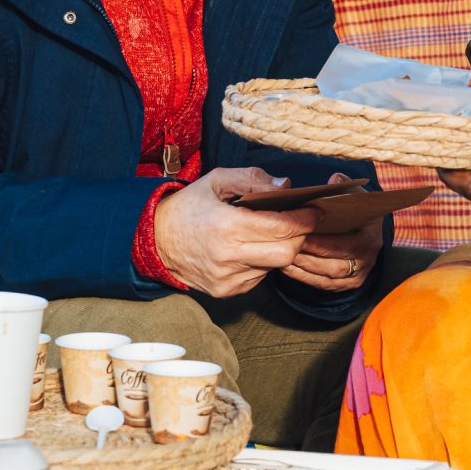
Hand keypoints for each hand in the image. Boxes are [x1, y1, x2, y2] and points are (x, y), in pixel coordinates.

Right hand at [152, 167, 316, 297]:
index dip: (305, 219)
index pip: (282, 227)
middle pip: (286, 253)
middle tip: (302, 222)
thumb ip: (253, 178)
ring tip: (272, 232)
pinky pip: (259, 277)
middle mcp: (227, 256)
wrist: (154, 240)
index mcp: (226, 225)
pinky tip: (251, 248)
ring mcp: (227, 278)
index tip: (316, 211)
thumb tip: (286, 185)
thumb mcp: (216, 180)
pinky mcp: (226, 291)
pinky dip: (263, 262)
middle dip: (300, 236)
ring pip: (275, 266)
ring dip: (280, 249)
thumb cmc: (188, 207)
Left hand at [281, 171, 383, 293]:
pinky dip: (304, 277)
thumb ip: (343, 186)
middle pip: (336, 262)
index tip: (299, 233)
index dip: (322, 240)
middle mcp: (369, 255)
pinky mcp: (347, 284)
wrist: (361, 227)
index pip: (347, 242)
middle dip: (309, 256)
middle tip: (286, 248)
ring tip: (283, 257)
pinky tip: (286, 268)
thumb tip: (335, 180)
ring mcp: (359, 273)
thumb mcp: (351, 194)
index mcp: (371, 232)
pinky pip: (323, 284)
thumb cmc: (350, 209)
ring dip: (304, 267)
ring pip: (328, 275)